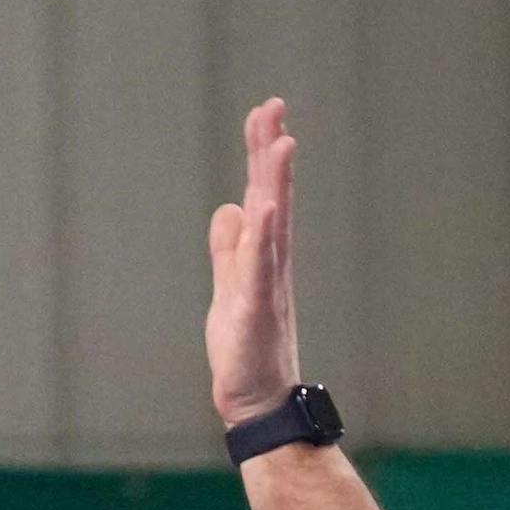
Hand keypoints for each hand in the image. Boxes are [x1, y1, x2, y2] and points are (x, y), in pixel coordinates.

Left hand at [206, 98, 303, 425]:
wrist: (256, 402)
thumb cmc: (244, 351)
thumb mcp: (228, 288)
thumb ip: (229, 250)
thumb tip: (231, 208)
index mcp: (262, 256)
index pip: (264, 194)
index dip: (263, 154)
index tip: (266, 113)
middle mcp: (271, 263)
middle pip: (272, 196)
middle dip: (270, 151)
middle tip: (274, 107)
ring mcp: (267, 284)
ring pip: (273, 224)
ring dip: (276, 182)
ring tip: (280, 142)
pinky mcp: (256, 310)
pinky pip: (260, 268)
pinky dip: (263, 236)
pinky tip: (264, 207)